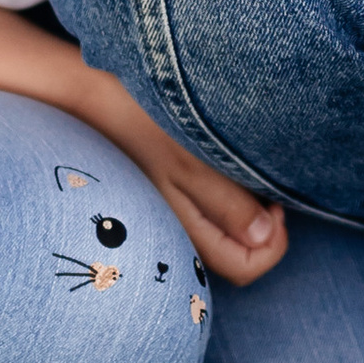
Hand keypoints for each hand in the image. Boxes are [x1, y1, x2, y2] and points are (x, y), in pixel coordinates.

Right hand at [71, 64, 288, 286]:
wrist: (85, 94)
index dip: (274, 243)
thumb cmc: (137, 122)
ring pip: (225, 231)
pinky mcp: (166, 189)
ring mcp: (170, 210)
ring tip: (247, 169)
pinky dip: (228, 195)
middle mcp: (177, 229)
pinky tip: (224, 162)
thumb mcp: (189, 161)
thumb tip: (265, 237)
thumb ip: (227, 203)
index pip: (247, 268)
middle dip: (265, 229)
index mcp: (185, 230)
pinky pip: (208, 209)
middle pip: (238, 254)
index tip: (278, 202)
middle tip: (268, 186)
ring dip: (247, 209)